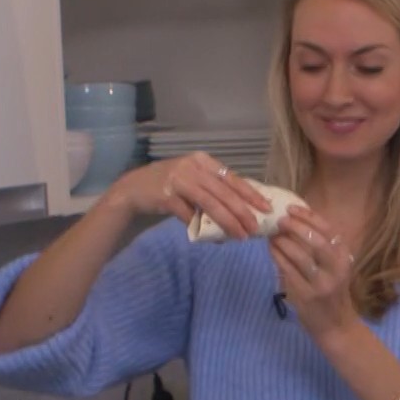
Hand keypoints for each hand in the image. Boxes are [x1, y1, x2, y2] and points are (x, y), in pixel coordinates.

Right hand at [101, 152, 270, 232]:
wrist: (133, 188)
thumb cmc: (169, 185)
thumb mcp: (193, 180)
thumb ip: (213, 189)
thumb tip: (242, 211)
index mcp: (203, 161)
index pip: (233, 178)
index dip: (251, 194)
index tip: (266, 208)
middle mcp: (192, 167)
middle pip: (224, 192)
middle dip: (243, 212)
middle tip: (256, 229)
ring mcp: (179, 180)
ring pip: (211, 204)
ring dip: (228, 222)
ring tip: (241, 236)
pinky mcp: (167, 196)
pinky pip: (190, 216)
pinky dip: (202, 229)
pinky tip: (213, 238)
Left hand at [269, 206, 358, 340]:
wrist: (336, 326)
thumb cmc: (333, 292)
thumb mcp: (335, 268)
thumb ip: (321, 248)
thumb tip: (295, 221)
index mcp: (344, 258)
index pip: (328, 230)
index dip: (309, 217)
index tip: (292, 208)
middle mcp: (336, 270)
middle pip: (316, 241)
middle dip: (295, 227)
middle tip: (279, 220)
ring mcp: (321, 284)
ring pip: (299, 256)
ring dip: (282, 242)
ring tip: (272, 235)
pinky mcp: (305, 296)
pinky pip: (287, 271)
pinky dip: (277, 257)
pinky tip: (271, 250)